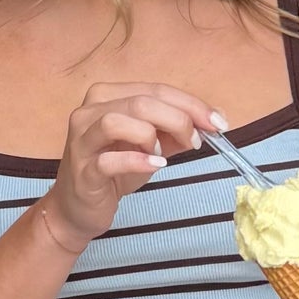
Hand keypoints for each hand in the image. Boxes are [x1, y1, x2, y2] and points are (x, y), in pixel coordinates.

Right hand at [40, 81, 221, 252]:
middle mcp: (89, 112)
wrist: (79, 208)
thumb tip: (214, 118)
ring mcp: (82, 140)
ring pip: (117, 121)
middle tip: (196, 141)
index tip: (219, 122)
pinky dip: (136, 161)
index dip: (190, 104)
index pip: (155, 89)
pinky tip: (155, 166)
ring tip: (163, 155)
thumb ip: (177, 129)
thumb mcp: (151, 145)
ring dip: (150, 135)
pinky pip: (108, 160)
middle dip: (178, 119)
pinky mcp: (82, 170)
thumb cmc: (114, 171)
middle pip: (140, 102)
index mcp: (108, 96)